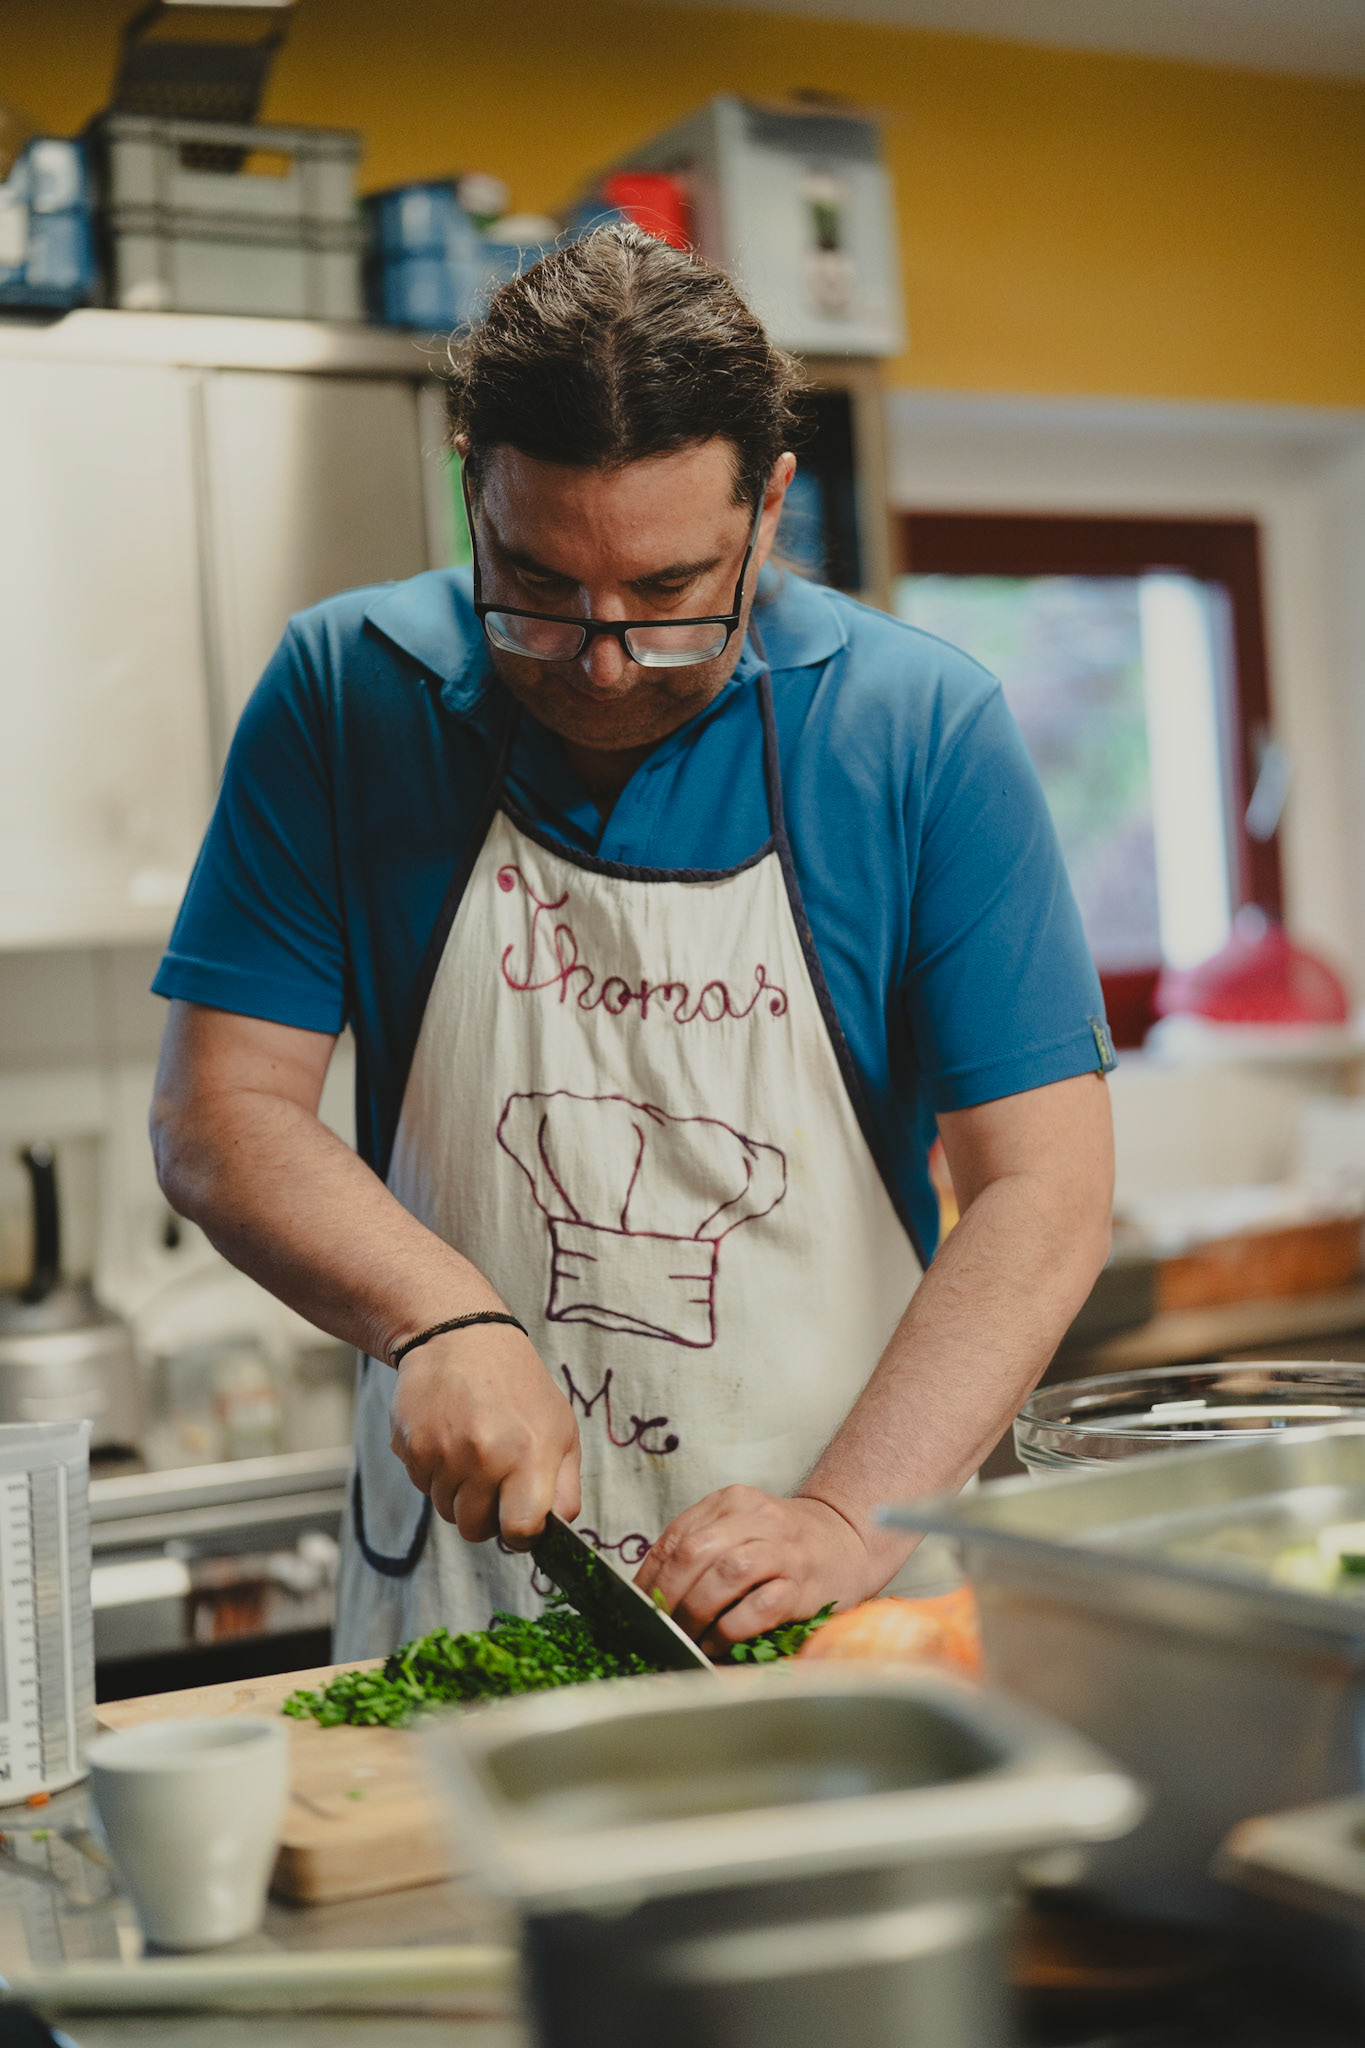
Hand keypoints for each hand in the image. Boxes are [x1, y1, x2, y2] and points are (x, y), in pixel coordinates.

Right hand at [389, 1326, 579, 1546]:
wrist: (461, 1337)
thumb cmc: (518, 1386)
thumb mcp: (561, 1428)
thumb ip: (564, 1486)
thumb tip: (558, 1530)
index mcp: (530, 1453)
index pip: (520, 1530)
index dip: (521, 1535)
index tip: (520, 1520)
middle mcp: (485, 1455)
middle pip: (475, 1530)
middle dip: (485, 1515)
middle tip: (493, 1478)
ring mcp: (443, 1452)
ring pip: (446, 1511)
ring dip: (458, 1492)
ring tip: (470, 1449)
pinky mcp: (411, 1446)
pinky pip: (422, 1486)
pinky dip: (434, 1473)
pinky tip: (448, 1437)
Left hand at [634, 1486, 873, 1655]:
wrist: (846, 1539)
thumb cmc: (780, 1542)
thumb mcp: (738, 1526)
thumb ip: (699, 1547)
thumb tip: (647, 1593)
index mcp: (731, 1501)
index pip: (676, 1537)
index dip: (650, 1576)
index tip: (637, 1607)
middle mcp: (757, 1519)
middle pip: (696, 1553)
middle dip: (669, 1596)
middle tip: (660, 1627)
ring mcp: (783, 1551)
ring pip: (727, 1575)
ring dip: (698, 1612)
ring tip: (687, 1638)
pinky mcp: (803, 1585)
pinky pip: (760, 1607)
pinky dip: (731, 1629)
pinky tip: (718, 1643)